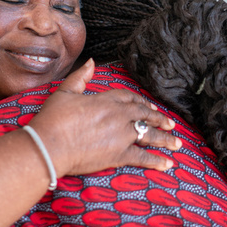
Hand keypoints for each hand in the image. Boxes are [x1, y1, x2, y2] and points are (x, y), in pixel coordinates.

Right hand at [29, 59, 179, 176]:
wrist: (49, 146)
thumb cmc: (52, 120)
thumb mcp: (64, 92)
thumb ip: (81, 77)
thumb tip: (92, 62)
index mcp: (105, 100)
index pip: (128, 97)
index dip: (140, 102)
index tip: (149, 106)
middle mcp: (118, 116)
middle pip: (144, 114)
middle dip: (158, 118)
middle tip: (169, 123)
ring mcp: (121, 136)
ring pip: (149, 134)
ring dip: (164, 138)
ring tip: (176, 142)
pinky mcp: (119, 155)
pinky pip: (143, 157)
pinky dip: (156, 161)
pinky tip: (167, 163)